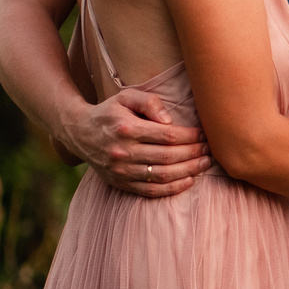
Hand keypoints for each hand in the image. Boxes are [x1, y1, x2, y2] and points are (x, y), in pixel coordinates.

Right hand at [58, 89, 210, 197]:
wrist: (80, 133)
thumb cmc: (110, 112)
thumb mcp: (126, 97)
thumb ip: (149, 102)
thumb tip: (170, 121)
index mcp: (126, 129)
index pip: (166, 136)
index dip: (190, 137)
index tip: (204, 135)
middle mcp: (122, 152)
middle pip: (167, 157)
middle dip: (193, 154)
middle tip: (209, 150)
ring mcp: (121, 171)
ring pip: (162, 176)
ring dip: (188, 171)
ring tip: (204, 164)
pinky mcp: (121, 183)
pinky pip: (151, 191)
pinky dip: (173, 188)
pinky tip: (189, 180)